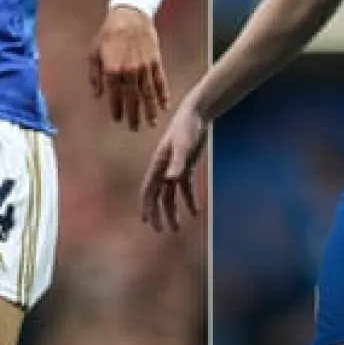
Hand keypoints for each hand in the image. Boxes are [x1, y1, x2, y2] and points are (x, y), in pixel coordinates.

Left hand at [89, 6, 169, 130]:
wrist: (130, 15)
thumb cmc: (109, 33)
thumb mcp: (94, 52)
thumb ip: (95, 75)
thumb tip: (98, 94)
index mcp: (113, 69)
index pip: (115, 95)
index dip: (117, 109)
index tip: (118, 119)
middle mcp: (130, 71)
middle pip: (133, 98)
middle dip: (134, 115)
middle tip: (135, 128)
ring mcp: (144, 67)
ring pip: (148, 93)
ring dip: (150, 110)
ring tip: (152, 123)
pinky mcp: (155, 62)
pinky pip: (160, 81)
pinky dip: (163, 94)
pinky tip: (164, 105)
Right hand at [140, 105, 206, 232]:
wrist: (196, 114)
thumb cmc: (187, 128)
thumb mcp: (183, 146)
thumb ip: (177, 163)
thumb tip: (171, 180)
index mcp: (158, 165)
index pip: (149, 190)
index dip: (146, 206)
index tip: (146, 221)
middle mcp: (163, 169)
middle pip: (158, 196)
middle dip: (158, 214)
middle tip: (162, 230)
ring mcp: (174, 168)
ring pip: (170, 195)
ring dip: (172, 211)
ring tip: (176, 228)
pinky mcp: (185, 166)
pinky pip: (184, 188)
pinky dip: (188, 200)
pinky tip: (195, 212)